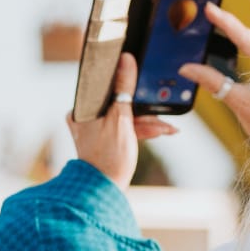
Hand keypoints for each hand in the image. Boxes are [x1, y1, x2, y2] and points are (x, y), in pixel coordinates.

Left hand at [67, 52, 176, 188]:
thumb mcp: (121, 118)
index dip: (127, 81)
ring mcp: (94, 126)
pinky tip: (159, 131)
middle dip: (144, 110)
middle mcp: (85, 115)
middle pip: (118, 101)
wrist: (105, 190)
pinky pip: (123, 125)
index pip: (106, 84)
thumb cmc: (110, 158)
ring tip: (167, 129)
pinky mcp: (103, 137)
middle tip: (162, 113)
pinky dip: (139, 129)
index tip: (142, 77)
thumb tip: (126, 60)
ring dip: (146, 122)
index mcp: (82, 107)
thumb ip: (123, 88)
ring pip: (124, 114)